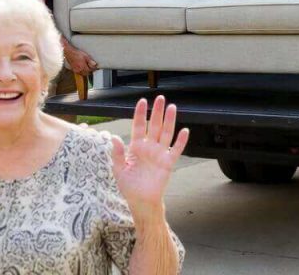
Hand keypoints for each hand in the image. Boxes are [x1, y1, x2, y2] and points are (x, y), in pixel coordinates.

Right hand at [65, 46, 97, 75]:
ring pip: (83, 73)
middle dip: (90, 71)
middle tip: (93, 68)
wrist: (69, 53)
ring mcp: (76, 70)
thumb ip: (90, 61)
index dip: (94, 69)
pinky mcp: (73, 69)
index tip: (96, 67)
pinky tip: (83, 68)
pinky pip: (79, 73)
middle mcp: (79, 70)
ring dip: (86, 72)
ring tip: (88, 68)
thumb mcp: (85, 56)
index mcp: (83, 67)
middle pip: (87, 73)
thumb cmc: (77, 53)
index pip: (90, 70)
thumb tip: (95, 64)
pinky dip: (82, 71)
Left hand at [111, 96, 188, 221]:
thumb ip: (117, 153)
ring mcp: (159, 154)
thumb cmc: (129, 186)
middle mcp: (149, 148)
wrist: (141, 201)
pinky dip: (181, 141)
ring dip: (169, 121)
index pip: (138, 126)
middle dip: (157, 112)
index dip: (140, 114)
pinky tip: (184, 131)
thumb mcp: (118, 169)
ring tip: (172, 108)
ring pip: (165, 134)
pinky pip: (176, 150)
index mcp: (136, 147)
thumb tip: (113, 138)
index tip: (142, 101)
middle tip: (160, 98)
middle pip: (154, 126)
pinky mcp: (168, 163)